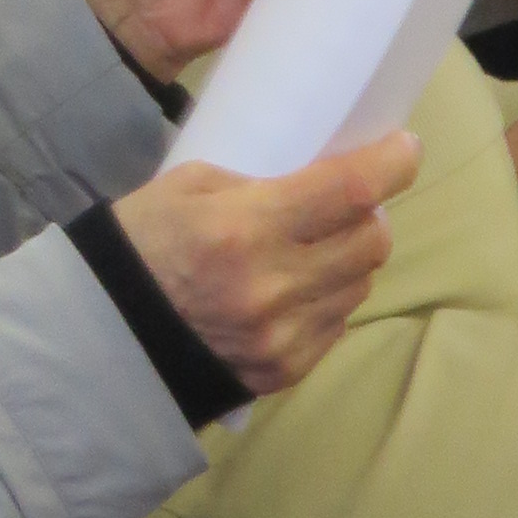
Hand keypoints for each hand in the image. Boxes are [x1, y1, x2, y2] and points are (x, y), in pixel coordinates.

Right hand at [109, 133, 418, 396]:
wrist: (111, 331)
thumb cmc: (147, 240)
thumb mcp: (191, 184)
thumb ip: (261, 182)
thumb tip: (325, 182)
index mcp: (245, 227)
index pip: (346, 191)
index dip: (390, 165)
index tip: (406, 147)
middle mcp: (274, 284)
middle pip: (370, 242)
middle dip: (371, 213)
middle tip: (350, 200)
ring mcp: (284, 335)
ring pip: (359, 285)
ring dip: (350, 257)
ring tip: (316, 245)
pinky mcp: (287, 370)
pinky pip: (336, 324)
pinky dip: (328, 298)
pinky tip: (297, 286)